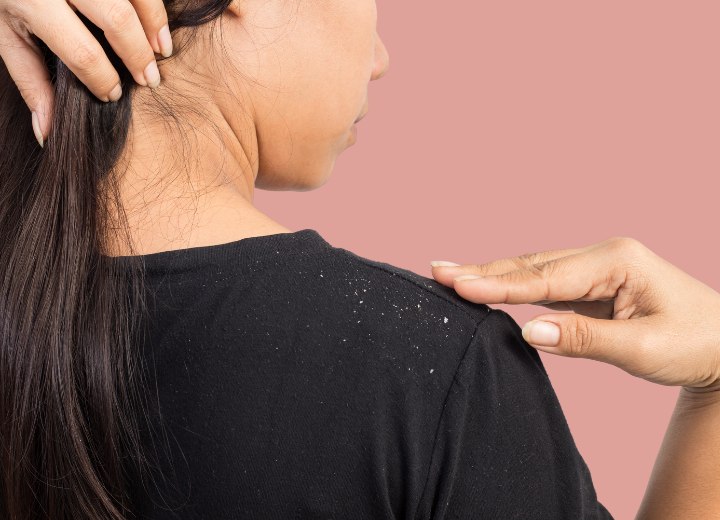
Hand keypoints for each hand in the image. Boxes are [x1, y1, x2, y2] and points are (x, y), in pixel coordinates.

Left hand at [0, 0, 171, 145]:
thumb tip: (46, 132)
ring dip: (155, 24)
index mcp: (32, 2)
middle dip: (138, 54)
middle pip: (115, 19)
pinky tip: (157, 24)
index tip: (112, 94)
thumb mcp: (4, 35)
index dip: (103, 79)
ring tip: (163, 51)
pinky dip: (152, 5)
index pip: (81, 51)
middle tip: (150, 80)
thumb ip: (30, 80)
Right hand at [430, 237, 719, 391]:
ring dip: (493, 274)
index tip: (458, 284)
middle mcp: (602, 257)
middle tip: (438, 270)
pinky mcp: (592, 286)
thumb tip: (529, 331)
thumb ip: (583, 339)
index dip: (499, 284)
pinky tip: (488, 285)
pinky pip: (544, 285)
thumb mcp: (643, 349)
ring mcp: (596, 269)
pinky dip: (513, 287)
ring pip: (534, 271)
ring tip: (451, 273)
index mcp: (616, 262)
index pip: (545, 278)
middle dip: (484, 269)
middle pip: (532, 265)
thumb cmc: (694, 344)